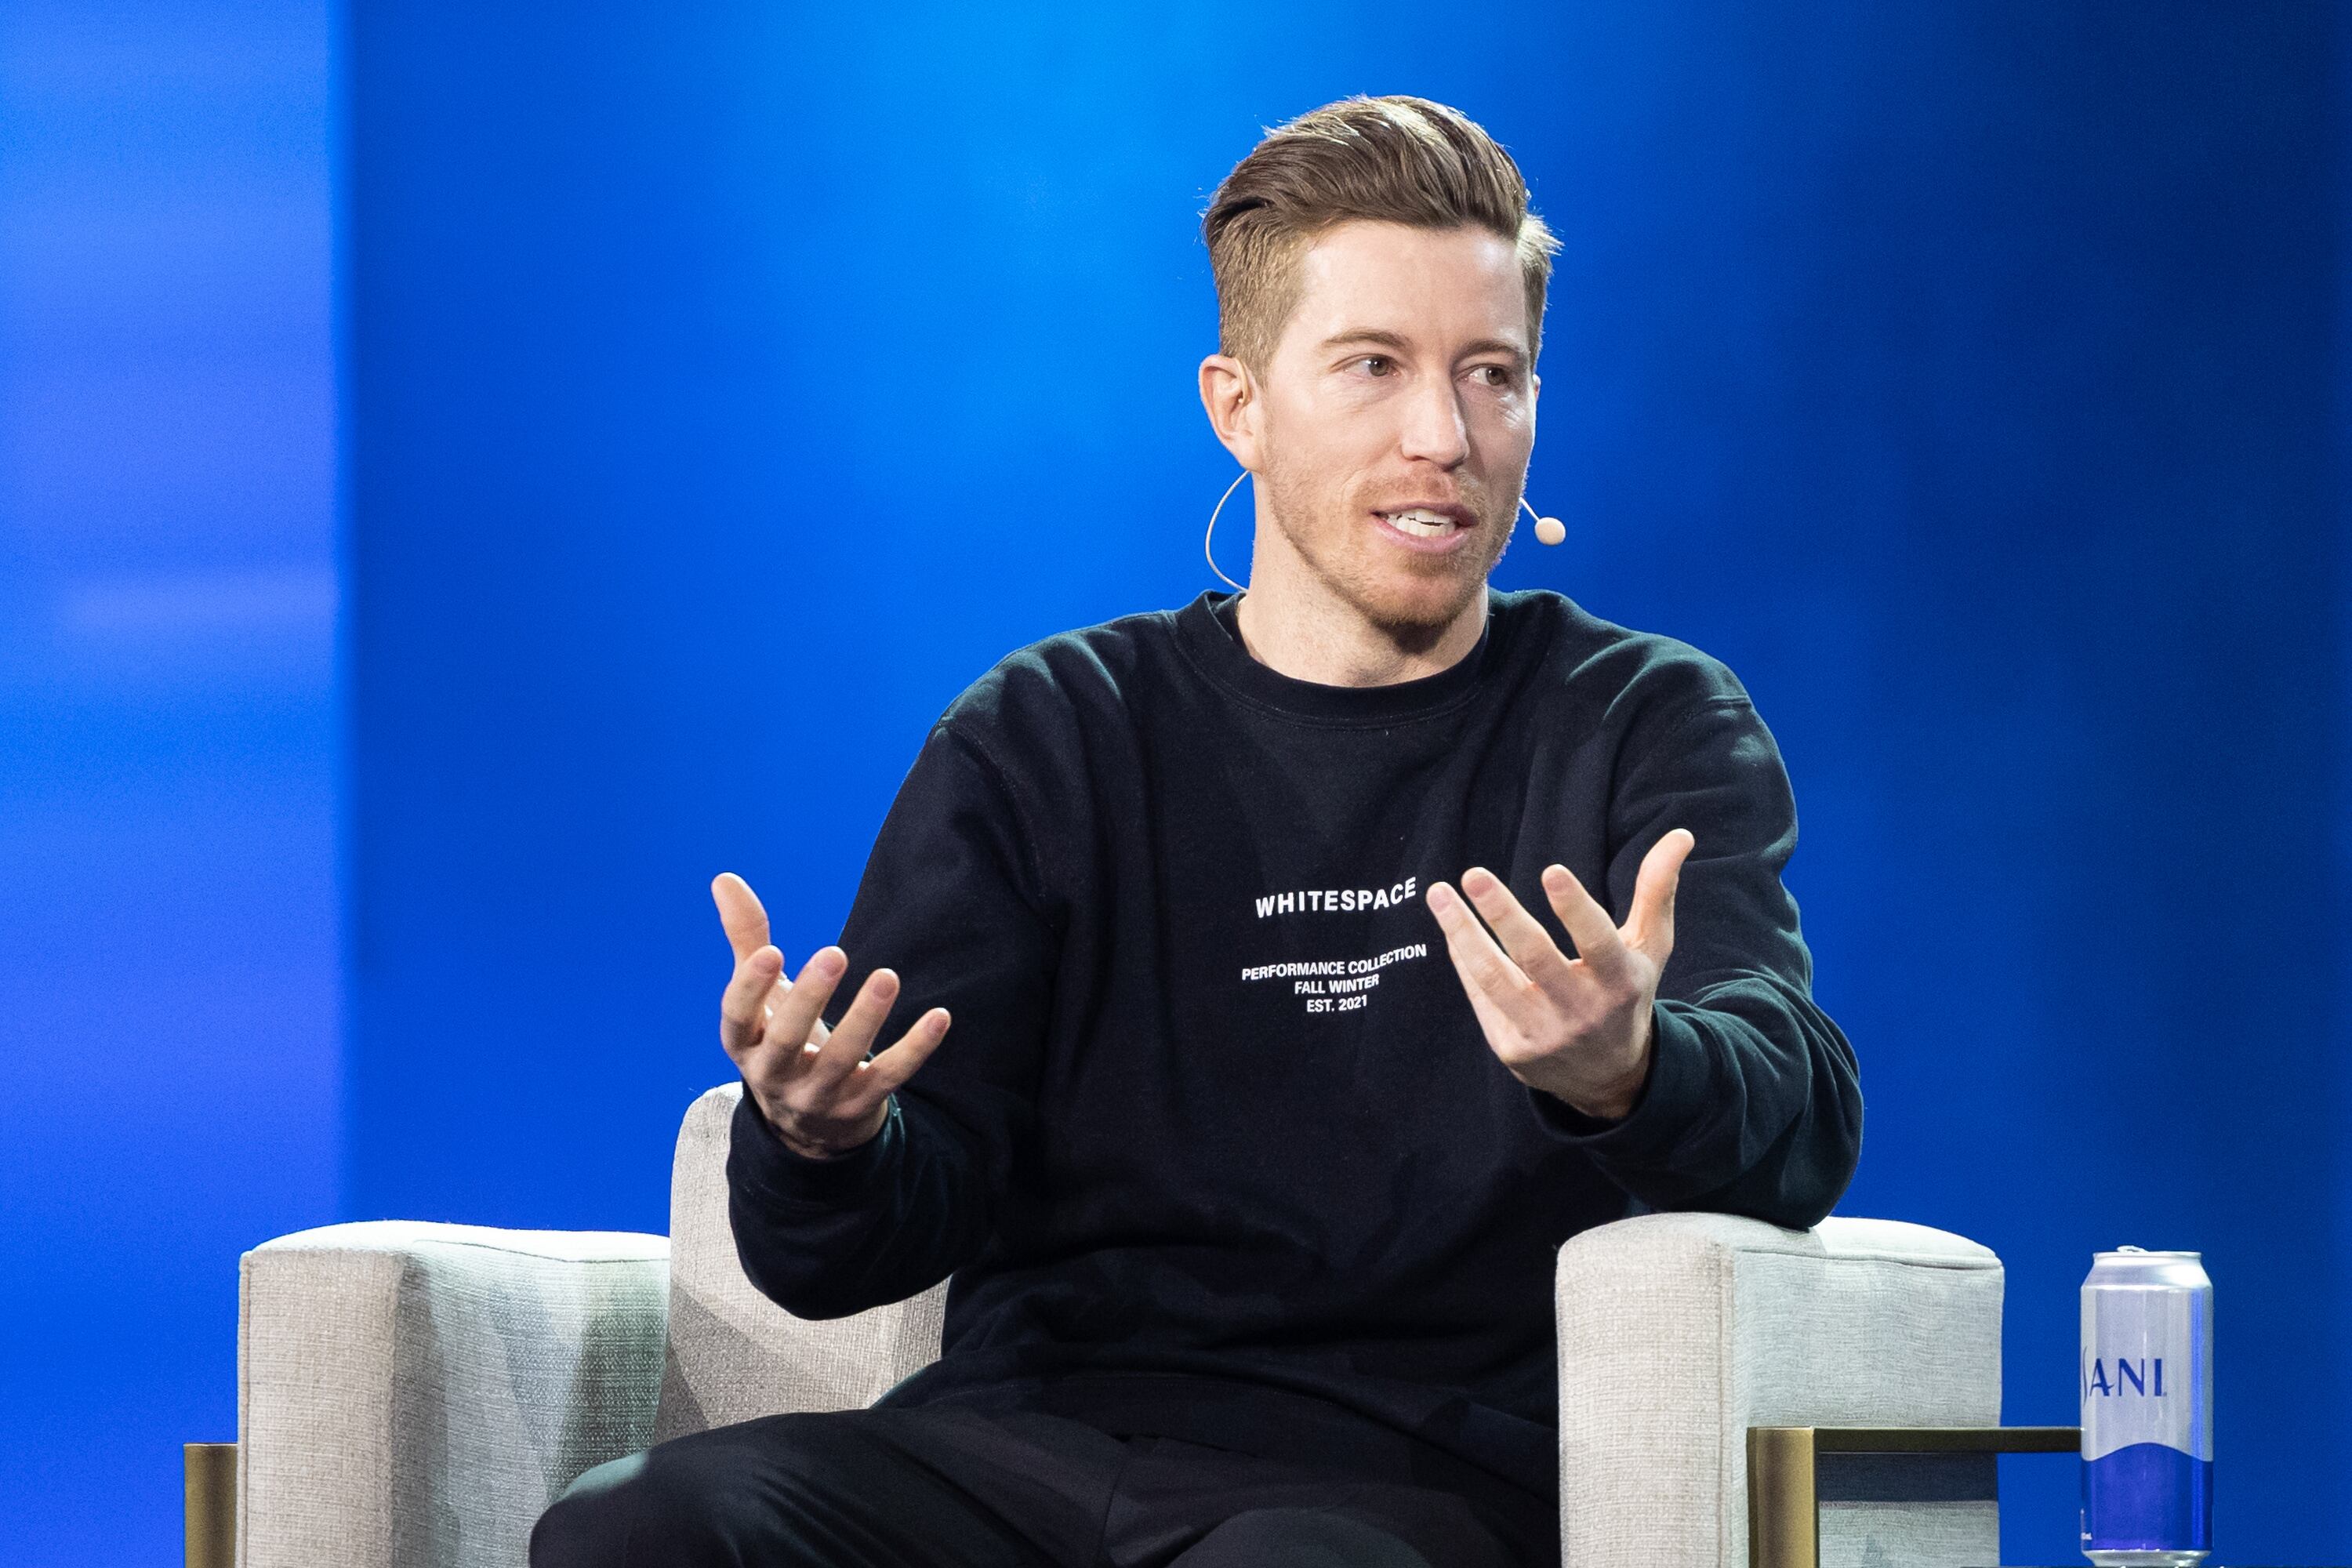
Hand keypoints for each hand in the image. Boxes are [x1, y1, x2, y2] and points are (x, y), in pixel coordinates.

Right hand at [712, 872, 950, 1159]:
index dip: (751, 988)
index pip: (737, 1018)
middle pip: (786, 1040)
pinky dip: (916, 1049)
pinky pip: (890, 1077)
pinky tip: (939, 1016)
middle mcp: (775, 1075)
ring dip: (866, 1018)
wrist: (807, 1125)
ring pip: (842, 1060)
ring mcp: (818, 1095)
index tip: (771, 952)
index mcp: (745, 1044)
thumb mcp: (761, 998)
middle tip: (834, 953)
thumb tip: (725, 878)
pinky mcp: (860, 1104)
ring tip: (886, 976)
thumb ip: (747, 940)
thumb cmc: (779, 1039)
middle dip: (810, 999)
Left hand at [1424, 830, 1694, 1119]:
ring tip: (1439, 892)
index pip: (1598, 942)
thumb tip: (1680, 834)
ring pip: (1494, 978)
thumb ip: (1657, 891)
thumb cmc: (1626, 995)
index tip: (1551, 870)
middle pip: (1536, 958)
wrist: (1608, 1078)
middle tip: (1474, 874)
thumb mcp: (1649, 949)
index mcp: (1620, 982)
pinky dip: (1463, 957)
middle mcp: (1582, 1010)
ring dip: (1462, 932)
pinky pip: (1480, 995)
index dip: (1576, 908)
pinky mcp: (1511, 1048)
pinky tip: (1450, 924)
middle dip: (1503, 915)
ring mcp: (1543, 1033)